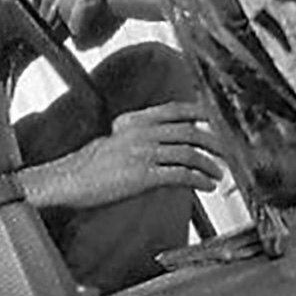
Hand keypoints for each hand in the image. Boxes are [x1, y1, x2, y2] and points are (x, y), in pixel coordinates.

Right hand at [22, 101, 224, 209]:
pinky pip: (180, 174)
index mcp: (135, 120)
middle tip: (226, 153)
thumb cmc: (89, 165)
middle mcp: (141, 132)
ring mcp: (142, 153)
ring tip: (218, 174)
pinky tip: (206, 186)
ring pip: (189, 153)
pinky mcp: (143, 175)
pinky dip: (199, 179)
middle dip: (213, 142)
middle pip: (189, 131)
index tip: (216, 120)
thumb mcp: (114, 139)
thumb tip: (165, 139)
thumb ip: (139, 135)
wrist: (68, 180)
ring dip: (209, 164)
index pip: (175, 110)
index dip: (200, 113)